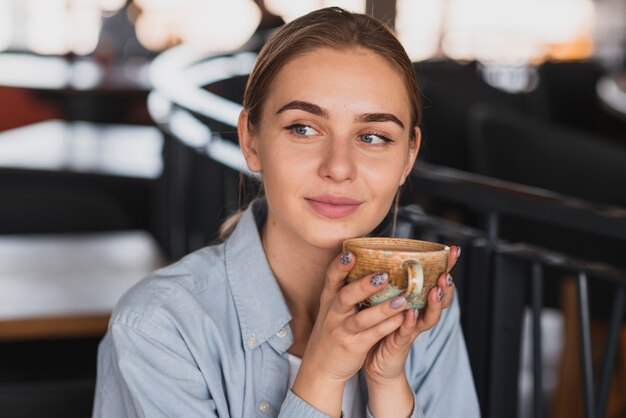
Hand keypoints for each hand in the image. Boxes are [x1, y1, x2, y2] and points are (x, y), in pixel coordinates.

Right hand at [292, 251, 409, 415]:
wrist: (320, 367)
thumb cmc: (331, 332)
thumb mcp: (331, 309)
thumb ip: (344, 289)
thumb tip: (362, 261)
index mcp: (329, 300)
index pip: (331, 278)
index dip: (340, 265)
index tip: (350, 253)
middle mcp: (333, 314)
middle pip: (346, 296)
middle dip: (364, 286)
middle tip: (384, 275)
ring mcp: (342, 331)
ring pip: (362, 318)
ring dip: (382, 308)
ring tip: (402, 299)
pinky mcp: (353, 347)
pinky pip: (372, 335)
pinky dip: (386, 327)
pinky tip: (401, 319)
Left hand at [363, 245, 460, 417]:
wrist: (374, 362)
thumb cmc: (380, 327)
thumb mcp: (386, 300)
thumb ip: (390, 282)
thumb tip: (383, 251)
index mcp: (417, 302)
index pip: (435, 281)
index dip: (446, 267)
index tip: (454, 250)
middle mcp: (419, 315)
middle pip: (440, 299)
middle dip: (446, 286)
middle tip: (447, 273)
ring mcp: (412, 329)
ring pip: (429, 316)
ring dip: (434, 303)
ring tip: (436, 290)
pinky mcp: (400, 343)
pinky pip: (407, 332)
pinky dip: (410, 323)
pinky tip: (411, 314)